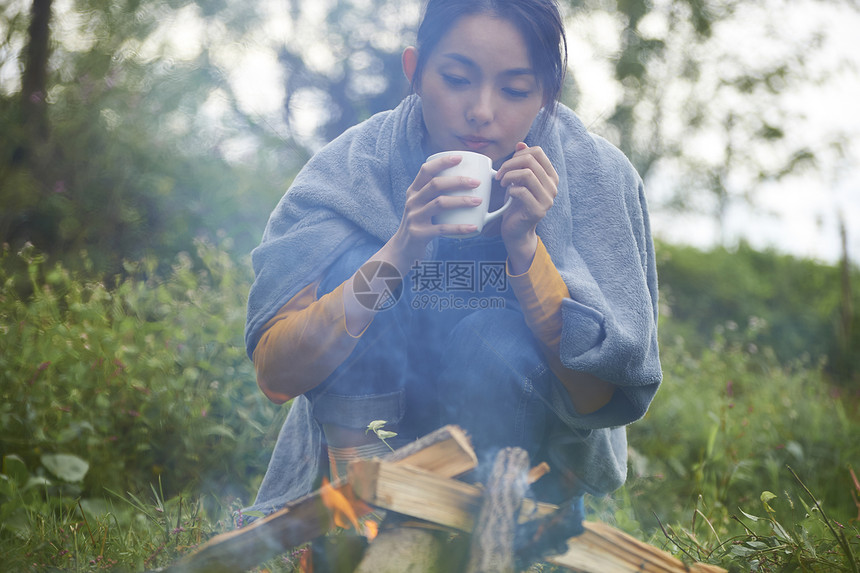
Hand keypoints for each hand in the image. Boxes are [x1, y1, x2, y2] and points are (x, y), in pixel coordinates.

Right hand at [388, 153, 484, 263]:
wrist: (402, 249)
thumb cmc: (421, 224)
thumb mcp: (422, 206)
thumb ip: (436, 194)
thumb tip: (466, 181)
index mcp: (414, 191)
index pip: (426, 170)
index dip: (442, 162)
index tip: (460, 157)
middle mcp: (412, 201)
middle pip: (435, 185)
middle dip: (458, 181)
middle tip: (476, 182)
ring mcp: (414, 217)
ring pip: (440, 203)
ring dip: (461, 201)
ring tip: (478, 201)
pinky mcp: (419, 233)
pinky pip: (442, 229)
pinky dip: (460, 227)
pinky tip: (473, 227)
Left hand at [495, 143, 558, 270]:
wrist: (516, 230)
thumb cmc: (515, 202)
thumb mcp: (517, 179)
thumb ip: (521, 162)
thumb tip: (520, 143)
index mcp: (550, 175)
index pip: (537, 152)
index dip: (518, 154)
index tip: (507, 165)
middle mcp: (553, 186)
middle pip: (530, 161)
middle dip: (509, 164)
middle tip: (499, 175)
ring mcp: (548, 199)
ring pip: (527, 174)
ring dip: (509, 176)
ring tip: (502, 183)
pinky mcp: (538, 210)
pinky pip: (522, 191)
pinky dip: (511, 190)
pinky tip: (508, 194)